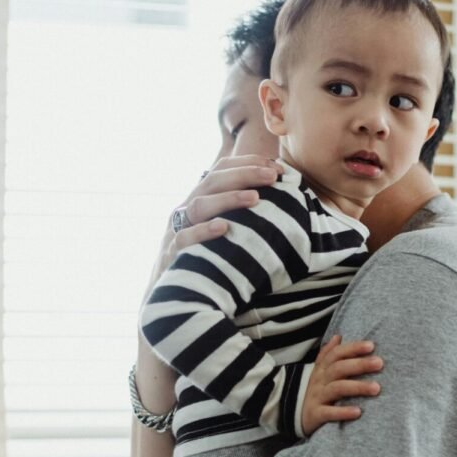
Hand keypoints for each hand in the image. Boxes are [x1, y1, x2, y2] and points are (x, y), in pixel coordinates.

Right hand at [142, 155, 283, 297]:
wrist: (176, 293)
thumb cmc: (209, 259)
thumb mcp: (223, 230)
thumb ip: (243, 213)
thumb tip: (284, 200)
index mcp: (201, 199)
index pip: (221, 170)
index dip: (248, 163)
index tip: (278, 167)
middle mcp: (188, 209)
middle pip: (213, 181)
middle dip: (244, 174)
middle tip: (273, 176)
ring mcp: (177, 230)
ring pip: (199, 205)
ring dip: (228, 199)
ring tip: (255, 198)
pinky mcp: (173, 254)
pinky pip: (184, 238)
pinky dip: (203, 231)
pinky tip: (223, 227)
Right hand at [301, 335, 382, 435]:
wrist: (292, 415)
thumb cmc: (315, 391)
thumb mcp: (319, 371)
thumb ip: (328, 354)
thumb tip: (338, 336)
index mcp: (322, 368)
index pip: (336, 353)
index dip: (352, 348)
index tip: (371, 346)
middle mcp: (319, 380)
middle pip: (338, 368)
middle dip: (359, 364)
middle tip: (379, 363)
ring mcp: (317, 397)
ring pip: (337, 388)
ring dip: (357, 387)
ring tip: (376, 388)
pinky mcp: (315, 414)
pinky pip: (329, 413)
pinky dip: (343, 412)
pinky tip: (358, 412)